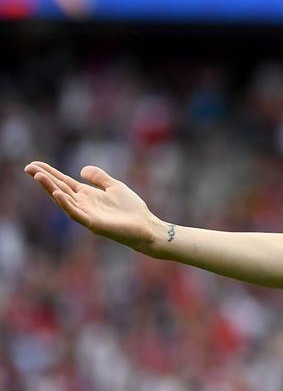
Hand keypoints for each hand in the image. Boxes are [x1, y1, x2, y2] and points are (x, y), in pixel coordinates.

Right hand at [24, 161, 163, 253]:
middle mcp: (83, 204)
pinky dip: (66, 204)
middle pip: (59, 189)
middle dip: (44, 179)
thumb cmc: (131, 209)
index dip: (50, 173)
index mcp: (87, 195)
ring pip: (64, 200)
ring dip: (50, 188)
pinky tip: (58, 194)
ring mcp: (87, 214)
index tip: (34, 164)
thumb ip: (99, 178)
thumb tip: (81, 169)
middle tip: (28, 167)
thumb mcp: (115, 186)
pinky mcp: (93, 224)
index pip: (64, 182)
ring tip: (38, 176)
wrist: (146, 226)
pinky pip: (76, 213)